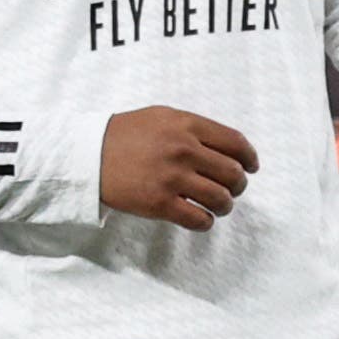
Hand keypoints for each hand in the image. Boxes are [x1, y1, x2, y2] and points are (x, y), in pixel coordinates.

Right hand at [99, 107, 257, 229]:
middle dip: (239, 184)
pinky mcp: (159, 203)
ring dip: (225, 205)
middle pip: (233, 173)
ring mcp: (172, 178)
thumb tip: (228, 146)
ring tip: (219, 205)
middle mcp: (184, 150)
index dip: (250, 158)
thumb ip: (195, 128)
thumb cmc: (126, 134)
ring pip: (220, 198)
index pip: (236, 143)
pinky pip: (198, 219)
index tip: (252, 167)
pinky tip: (203, 218)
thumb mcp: (164, 117)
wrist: (87, 154)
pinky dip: (206, 221)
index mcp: (188, 125)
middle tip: (233, 189)